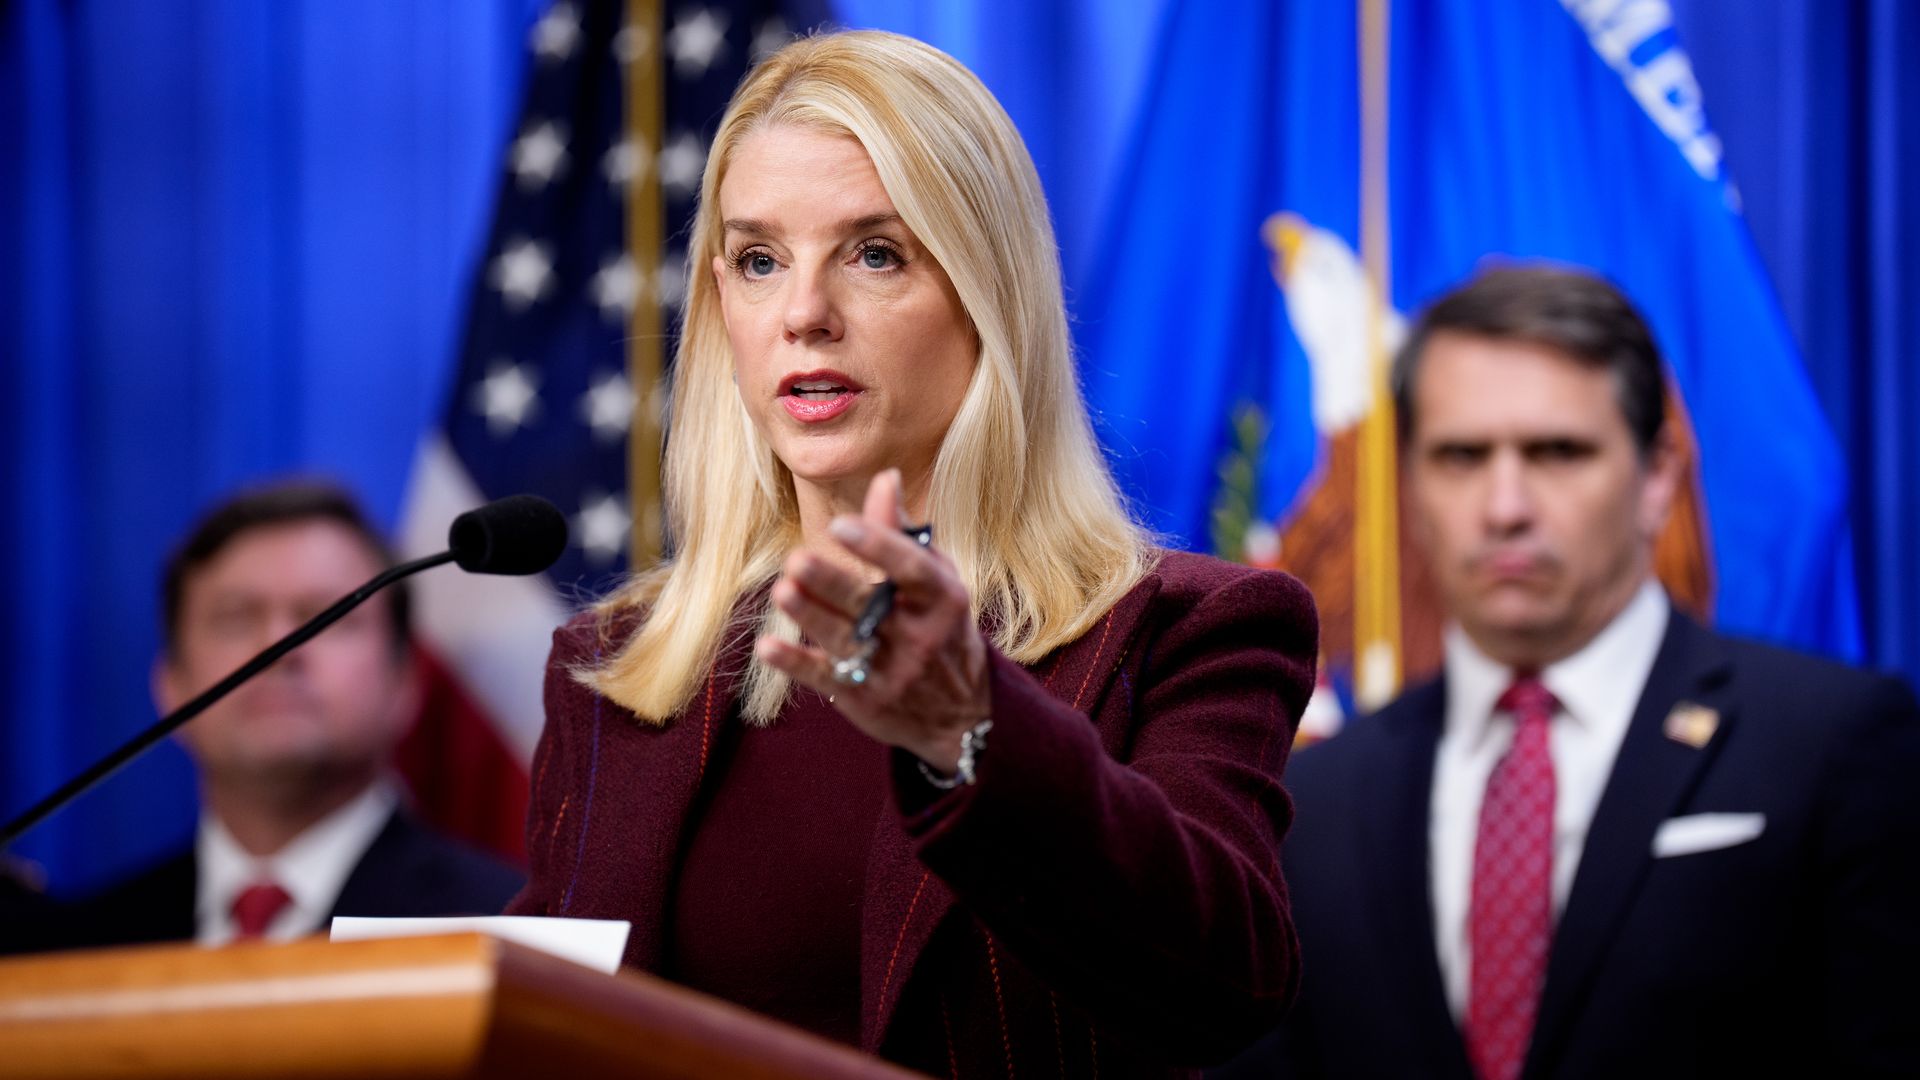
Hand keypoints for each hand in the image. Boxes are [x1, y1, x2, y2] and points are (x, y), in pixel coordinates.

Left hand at [756, 469, 990, 772]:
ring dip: (811, 616)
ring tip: (783, 591)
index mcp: (942, 598)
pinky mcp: (864, 698)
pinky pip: (827, 678)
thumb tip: (884, 477)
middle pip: (871, 605)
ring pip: (846, 640)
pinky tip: (768, 647)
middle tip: (798, 560)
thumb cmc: (940, 627)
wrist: (962, 713)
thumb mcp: (935, 580)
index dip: (878, 545)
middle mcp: (919, 635)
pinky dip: (797, 664)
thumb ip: (903, 533)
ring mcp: (892, 670)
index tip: (842, 525)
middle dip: (833, 583)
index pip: (912, 569)